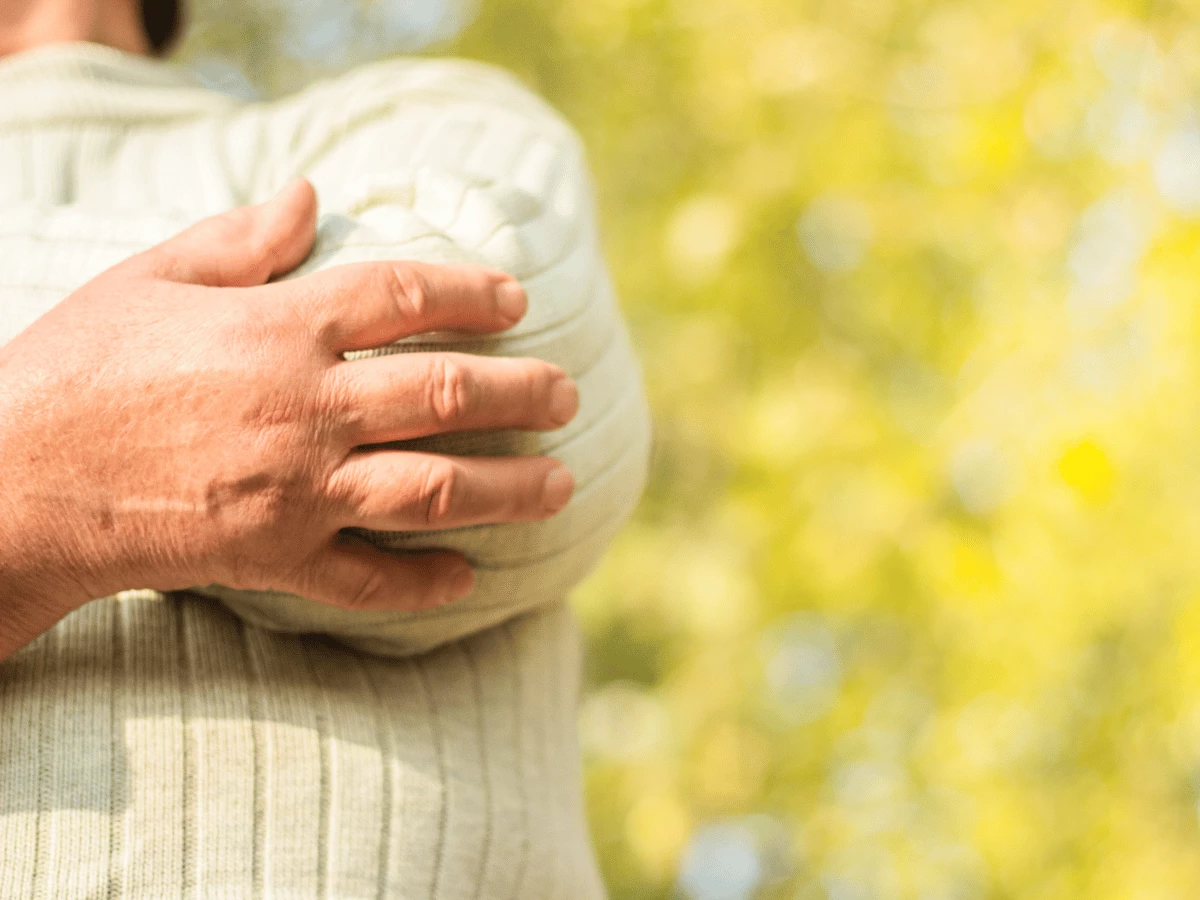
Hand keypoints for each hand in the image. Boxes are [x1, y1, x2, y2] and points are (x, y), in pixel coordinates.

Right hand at [0, 180, 577, 655]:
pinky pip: (366, 579)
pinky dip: (422, 583)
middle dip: (521, 392)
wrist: (13, 479)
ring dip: (509, 488)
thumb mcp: (151, 277)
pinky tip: (466, 578)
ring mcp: (297, 488)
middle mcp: (305, 407)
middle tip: (567, 393)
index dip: (472, 290)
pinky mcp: (275, 555)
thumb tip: (310, 192)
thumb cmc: (76, 366)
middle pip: (445, 392)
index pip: (405, 295)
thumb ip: (243, 238)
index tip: (517, 299)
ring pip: (434, 488)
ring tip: (563, 485)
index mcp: (279, 327)